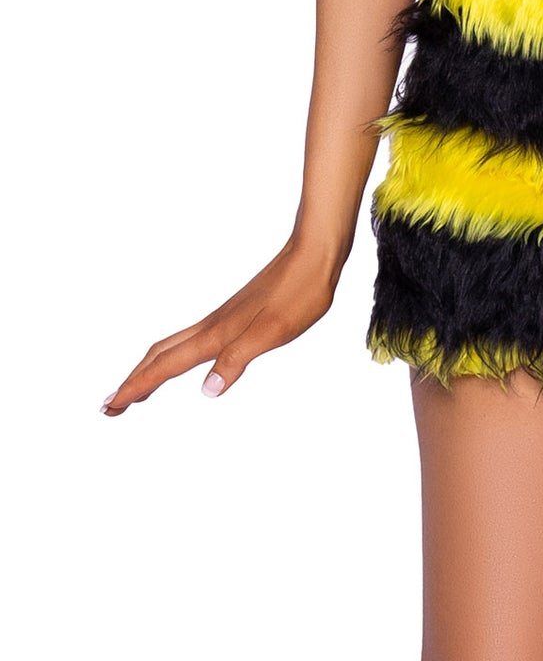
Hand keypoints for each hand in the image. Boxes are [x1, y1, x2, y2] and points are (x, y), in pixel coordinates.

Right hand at [99, 235, 343, 414]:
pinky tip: (188, 357)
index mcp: (217, 333)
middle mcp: (214, 324)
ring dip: (152, 368)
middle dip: (134, 380)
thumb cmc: (299, 292)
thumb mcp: (273, 331)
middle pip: (161, 354)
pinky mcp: (237, 312)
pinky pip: (193, 338)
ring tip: (139, 387)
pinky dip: (176, 354)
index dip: (137, 387)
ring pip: (175, 345)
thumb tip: (207, 389)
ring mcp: (224, 317)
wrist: (315, 253)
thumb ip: (238, 358)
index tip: (109, 407)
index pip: (167, 365)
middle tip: (110, 405)